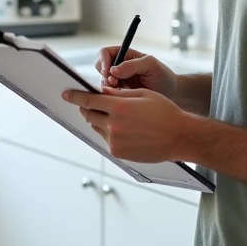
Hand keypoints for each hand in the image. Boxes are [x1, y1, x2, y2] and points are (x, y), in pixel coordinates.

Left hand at [63, 86, 192, 162]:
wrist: (179, 137)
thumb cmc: (165, 112)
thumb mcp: (143, 94)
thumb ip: (119, 94)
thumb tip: (101, 92)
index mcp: (118, 107)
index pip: (88, 101)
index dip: (75, 97)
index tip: (66, 94)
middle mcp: (113, 125)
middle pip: (89, 115)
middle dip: (89, 108)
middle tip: (94, 104)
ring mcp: (115, 141)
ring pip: (97, 127)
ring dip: (101, 121)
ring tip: (118, 117)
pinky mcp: (118, 153)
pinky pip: (107, 140)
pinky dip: (110, 133)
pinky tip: (126, 130)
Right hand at [95, 46, 178, 96]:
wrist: (170, 94)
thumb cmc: (162, 76)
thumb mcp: (150, 65)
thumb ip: (132, 65)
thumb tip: (113, 70)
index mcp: (124, 55)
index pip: (105, 52)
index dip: (103, 61)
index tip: (108, 72)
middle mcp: (118, 67)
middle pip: (100, 67)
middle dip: (104, 76)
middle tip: (114, 84)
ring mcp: (117, 81)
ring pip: (103, 82)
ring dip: (108, 88)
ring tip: (123, 91)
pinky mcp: (118, 94)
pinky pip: (108, 94)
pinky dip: (113, 96)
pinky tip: (124, 97)